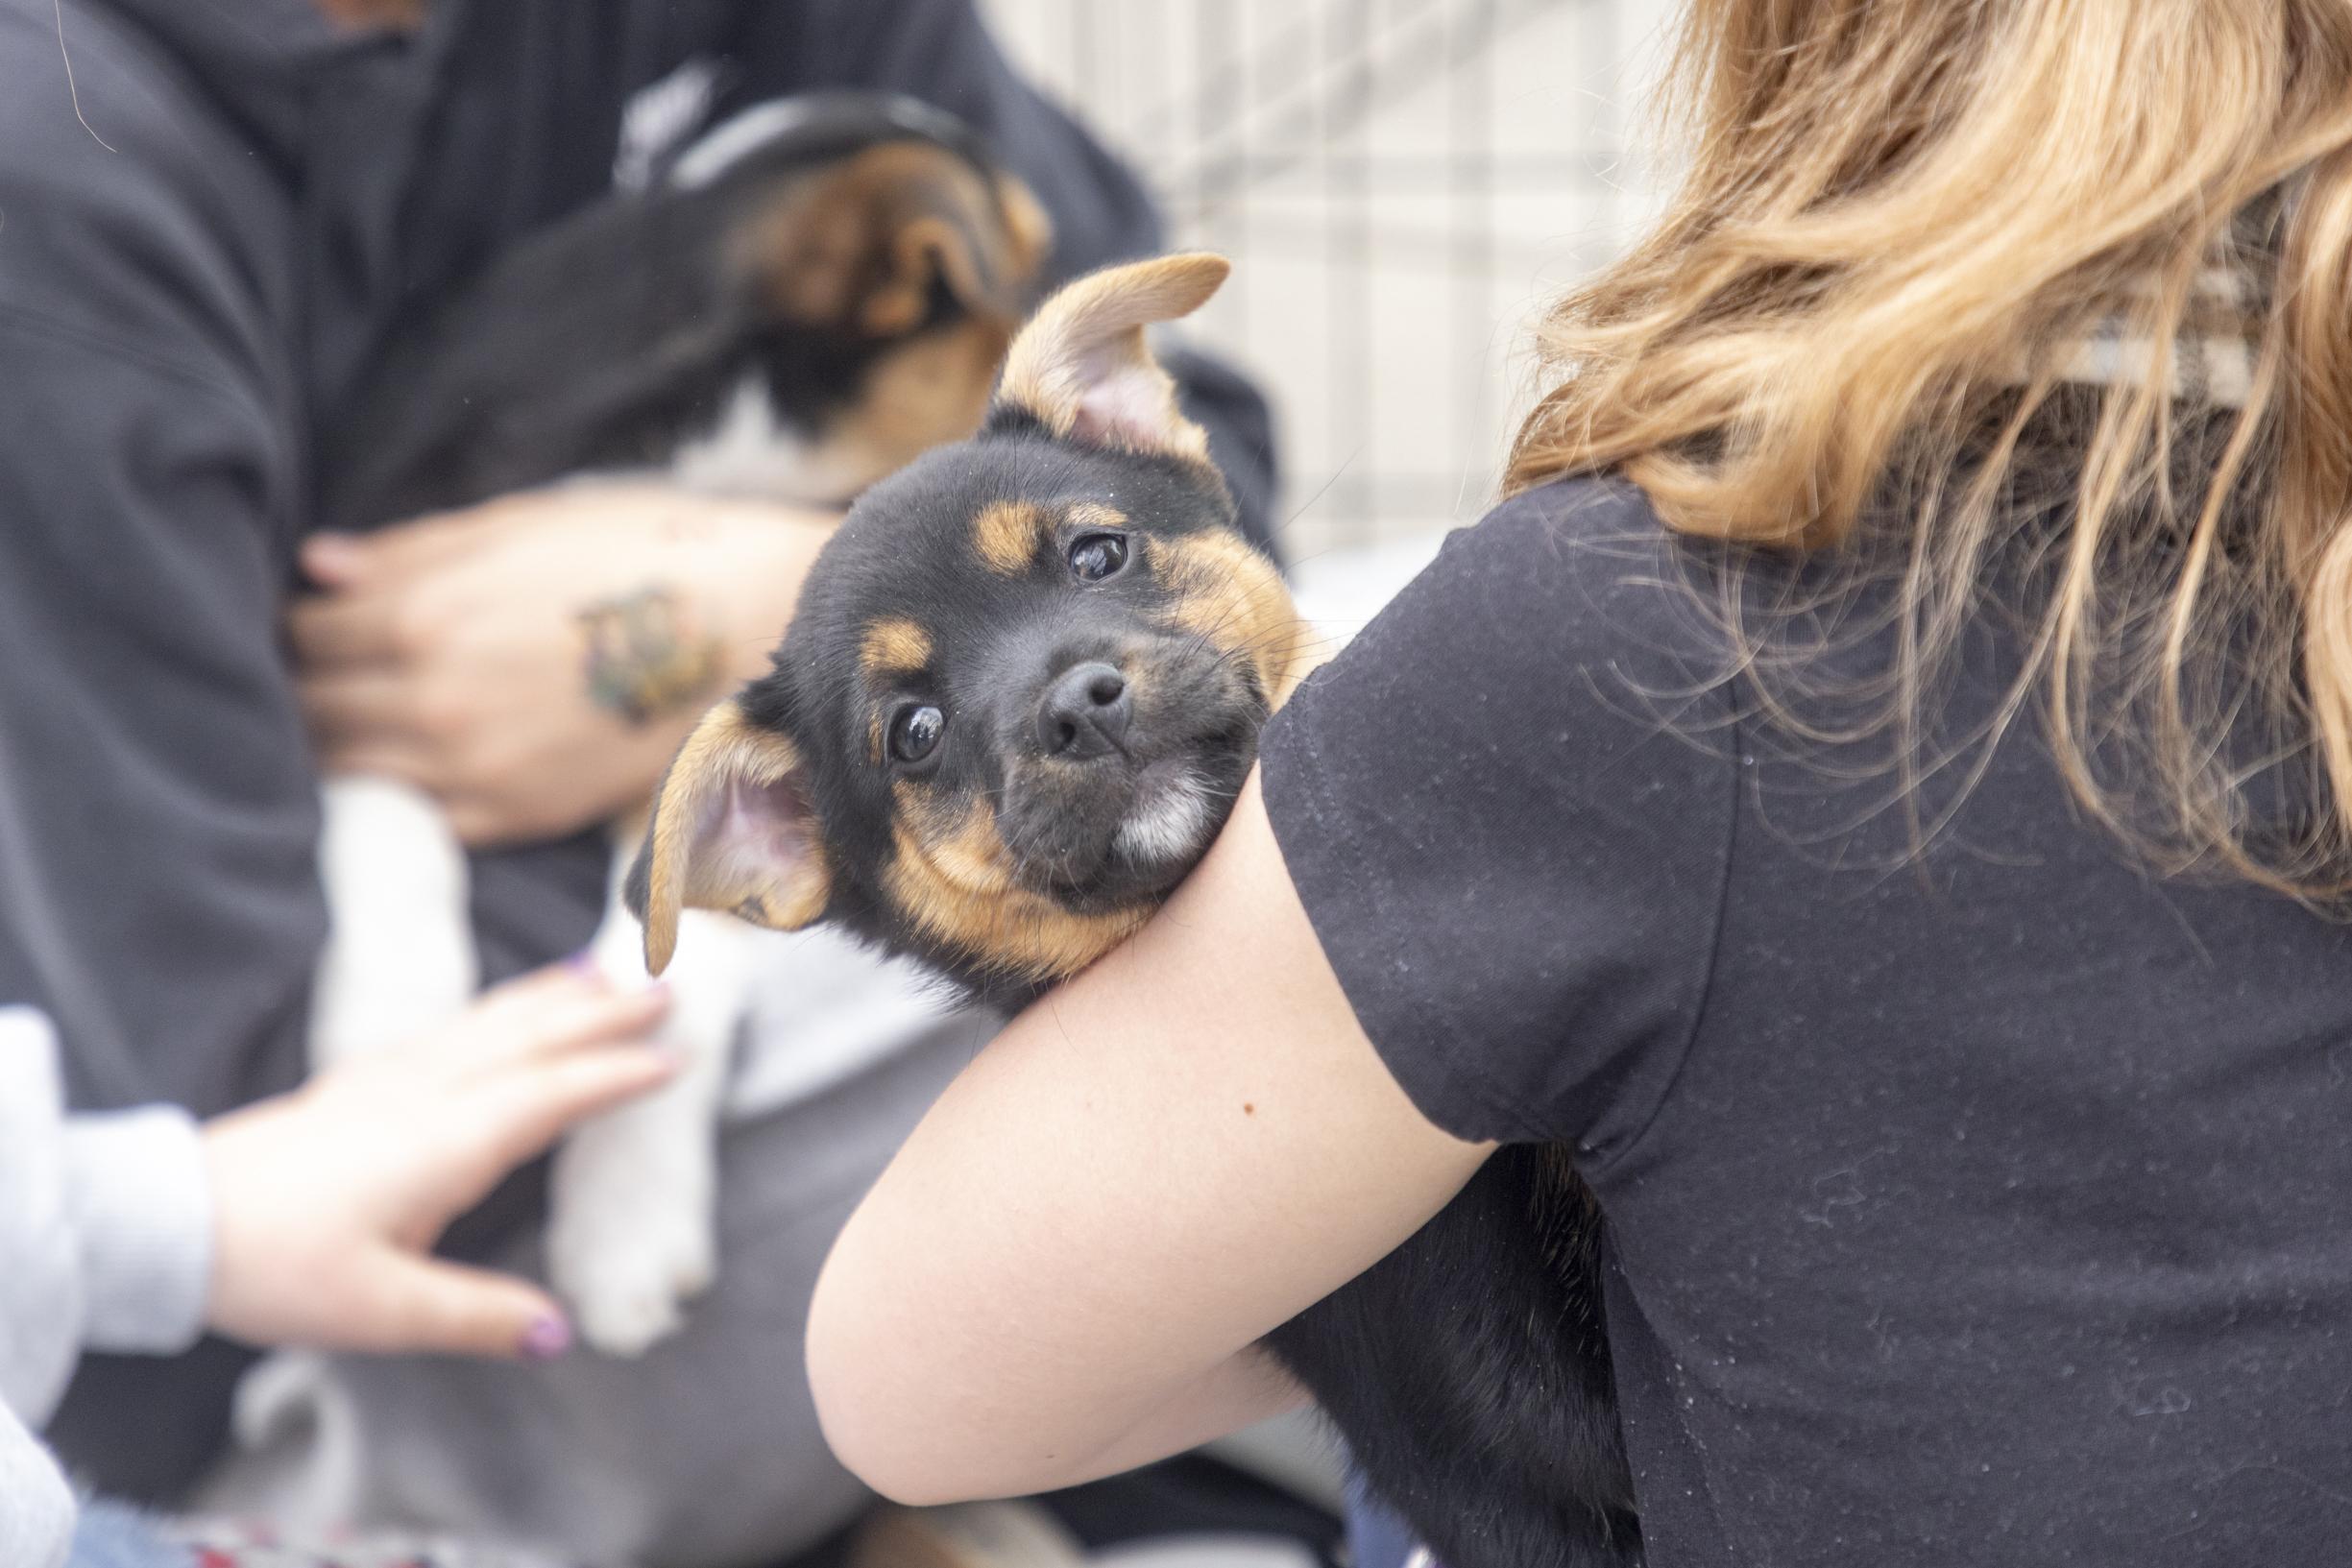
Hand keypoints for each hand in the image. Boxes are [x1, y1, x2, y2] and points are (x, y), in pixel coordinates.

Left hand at [203, 964, 674, 1357]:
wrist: (173, 1225)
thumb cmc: (277, 1268)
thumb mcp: (382, 1313)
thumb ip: (477, 1317)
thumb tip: (561, 1333)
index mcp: (443, 1143)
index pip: (550, 1094)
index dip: (616, 1075)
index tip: (677, 1058)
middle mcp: (424, 1096)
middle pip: (529, 1039)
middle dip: (601, 1015)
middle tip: (666, 989)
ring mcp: (388, 1082)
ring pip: (489, 1022)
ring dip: (553, 997)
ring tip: (603, 975)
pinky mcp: (357, 1085)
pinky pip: (452, 1027)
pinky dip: (498, 1007)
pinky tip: (505, 1009)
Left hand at [293, 484, 836, 845]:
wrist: (759, 624)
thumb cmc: (645, 552)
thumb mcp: (524, 524)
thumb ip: (413, 552)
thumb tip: (318, 565)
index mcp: (426, 615)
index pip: (304, 632)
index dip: (299, 622)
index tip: (314, 619)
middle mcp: (435, 701)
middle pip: (310, 708)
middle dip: (303, 686)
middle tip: (321, 672)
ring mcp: (476, 767)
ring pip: (348, 770)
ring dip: (337, 744)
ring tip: (356, 718)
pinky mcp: (520, 813)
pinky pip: (416, 817)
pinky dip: (393, 793)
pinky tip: (408, 762)